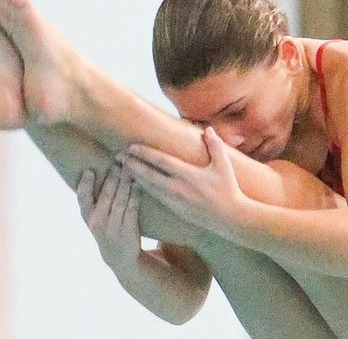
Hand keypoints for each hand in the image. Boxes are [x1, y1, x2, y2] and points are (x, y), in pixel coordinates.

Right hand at [77, 164, 141, 271]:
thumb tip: (92, 170)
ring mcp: (114, 227)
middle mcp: (98, 222)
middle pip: (106, 195)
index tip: (89, 171)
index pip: (82, 199)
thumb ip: (92, 200)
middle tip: (118, 159)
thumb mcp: (93, 218)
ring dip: (126, 182)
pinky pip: (132, 208)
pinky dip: (135, 194)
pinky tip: (138, 183)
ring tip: (130, 166)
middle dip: (112, 176)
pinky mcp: (129, 229)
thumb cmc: (106, 228)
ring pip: (120, 200)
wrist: (120, 258)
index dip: (85, 185)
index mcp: (88, 217)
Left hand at [119, 127, 249, 237]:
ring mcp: (175, 201)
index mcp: (188, 175)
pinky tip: (136, 185)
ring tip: (121, 169)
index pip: (161, 162)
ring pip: (148, 187)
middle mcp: (178, 188)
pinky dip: (143, 189)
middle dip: (132, 165)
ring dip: (134, 177)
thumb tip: (207, 129)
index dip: (144, 153)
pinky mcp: (175, 210)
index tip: (131, 147)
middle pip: (148, 175)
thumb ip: (215, 145)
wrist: (230, 219)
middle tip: (117, 156)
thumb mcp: (223, 165)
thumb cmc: (228, 190)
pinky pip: (154, 197)